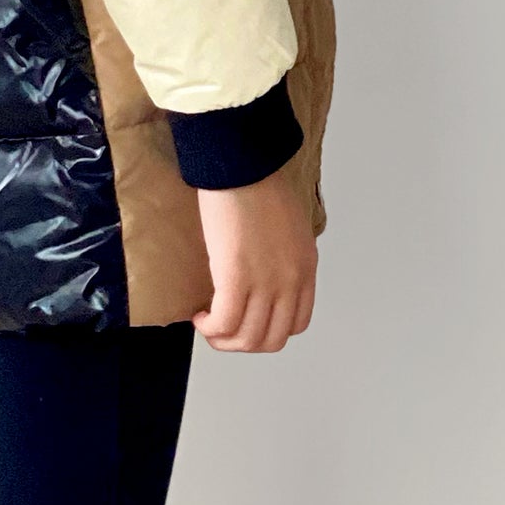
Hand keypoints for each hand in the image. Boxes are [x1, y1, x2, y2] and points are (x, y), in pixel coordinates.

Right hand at [192, 168, 316, 351]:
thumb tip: (262, 267)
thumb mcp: (288, 224)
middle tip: (223, 330)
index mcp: (305, 268)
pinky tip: (199, 316)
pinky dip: (210, 328)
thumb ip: (284, 252)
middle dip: (245, 342)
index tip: (248, 319)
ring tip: (207, 325)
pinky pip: (224, 323)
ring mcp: (265, 282)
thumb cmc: (257, 180)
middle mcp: (290, 281)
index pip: (296, 323)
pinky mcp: (235, 277)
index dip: (268, 329)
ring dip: (224, 340)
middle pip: (272, 338)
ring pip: (247, 338)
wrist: (240, 162)